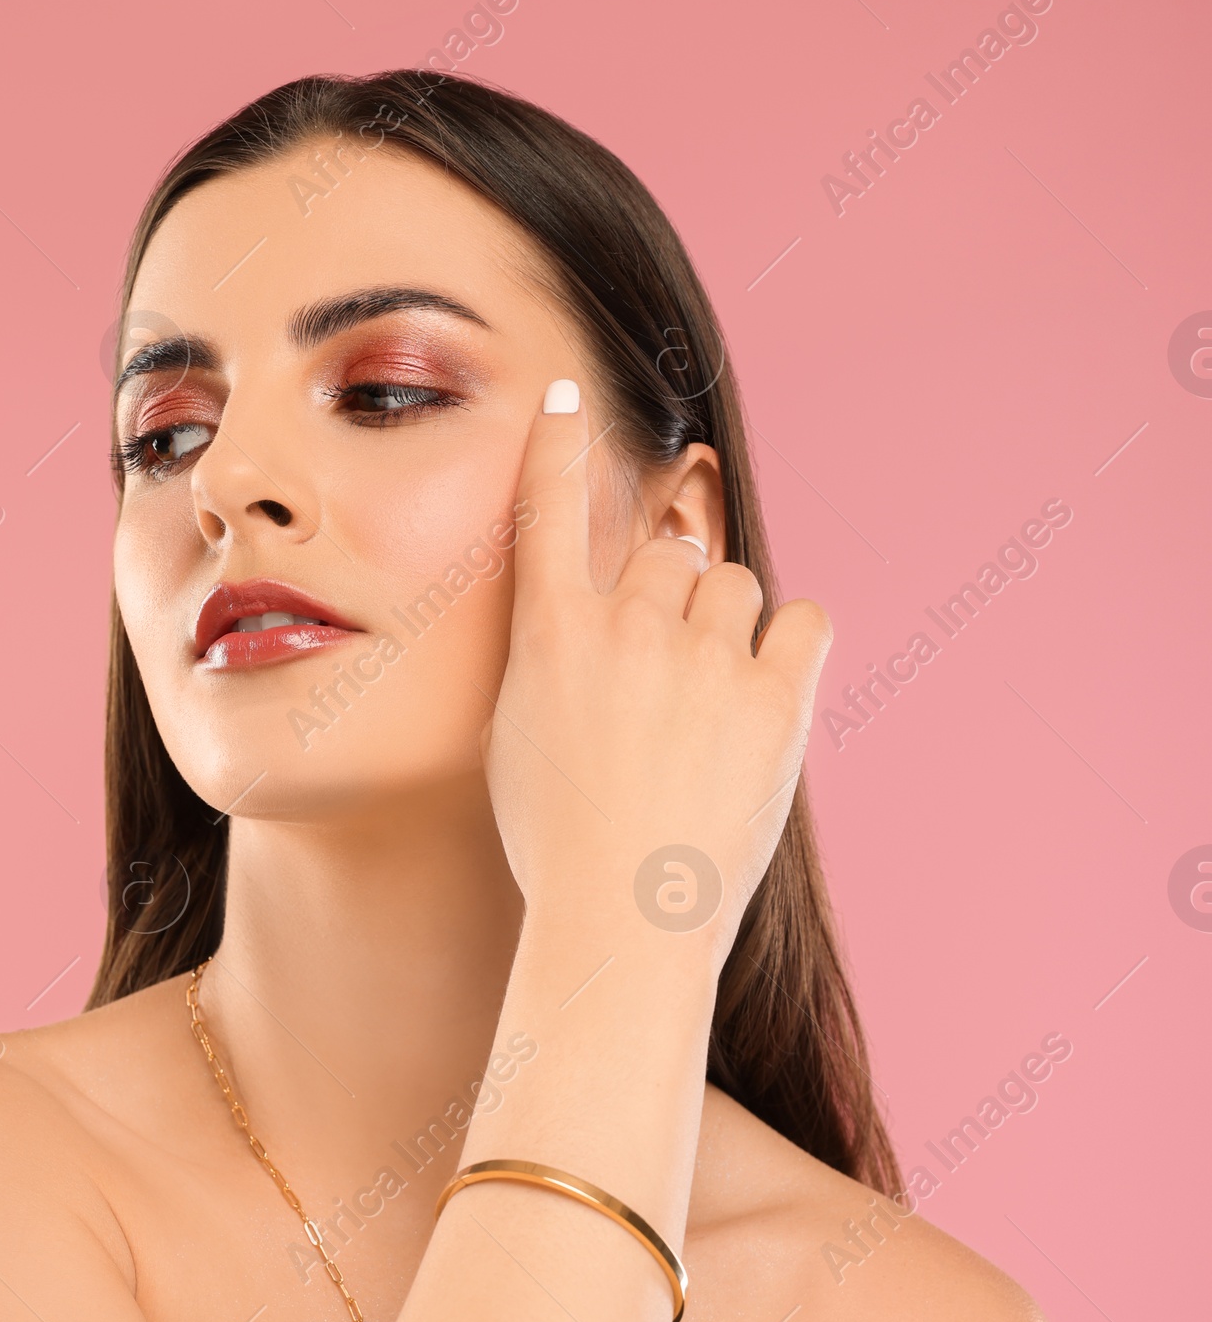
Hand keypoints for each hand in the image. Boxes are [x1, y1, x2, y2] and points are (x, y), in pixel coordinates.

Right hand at [486, 383, 831, 961]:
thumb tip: (592, 621)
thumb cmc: (562, 849)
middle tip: (668, 675)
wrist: (624, 923)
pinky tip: (770, 690)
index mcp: (552, 639)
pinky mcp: (773, 697)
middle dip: (672, 599)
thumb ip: (551, 665)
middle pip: (667, 556)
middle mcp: (628, 629)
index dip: (556, 447)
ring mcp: (704, 659)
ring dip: (729, 623)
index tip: (564, 398)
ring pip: (735, 585)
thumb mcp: (518, 744)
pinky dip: (791, 645)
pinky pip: (804, 622)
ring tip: (712, 703)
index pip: (549, 513)